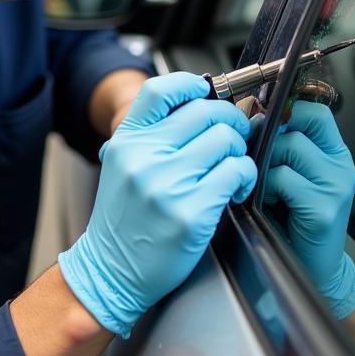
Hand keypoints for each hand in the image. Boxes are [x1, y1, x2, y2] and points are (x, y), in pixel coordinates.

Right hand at [59, 73, 257, 336]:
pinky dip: (245, 177)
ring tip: (231, 168)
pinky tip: (235, 188)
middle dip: (230, 121)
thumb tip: (207, 107)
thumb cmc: (124, 221)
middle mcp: (144, 158)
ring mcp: (167, 185)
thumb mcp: (125, 167)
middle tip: (233, 135)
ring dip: (238, 151)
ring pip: (226, 140)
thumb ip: (155, 137)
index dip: (192, 84)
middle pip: (206, 112)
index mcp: (127, 142)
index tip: (208, 93)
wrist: (110, 271)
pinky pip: (236, 173)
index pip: (161, 90)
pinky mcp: (191, 212)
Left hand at [263, 101, 354, 318]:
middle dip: (266, 142)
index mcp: (333, 152)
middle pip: (296, 127)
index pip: (314, 112)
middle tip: (254, 163)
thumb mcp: (286, 175)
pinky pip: (283, 178)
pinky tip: (268, 204)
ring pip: (288, 149)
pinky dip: (266, 188)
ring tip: (264, 188)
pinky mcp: (324, 208)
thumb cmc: (291, 221)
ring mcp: (336, 185)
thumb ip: (277, 146)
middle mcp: (340, 165)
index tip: (263, 127)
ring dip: (264, 166)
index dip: (286, 113)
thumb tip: (248, 114)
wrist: (313, 268)